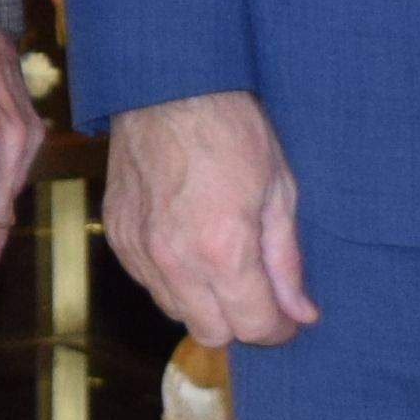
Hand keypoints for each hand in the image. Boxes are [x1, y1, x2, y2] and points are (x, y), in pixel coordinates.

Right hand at [102, 89, 318, 347]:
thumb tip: (302, 313)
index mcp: (223, 252)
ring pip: (175, 312)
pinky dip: (170, 277)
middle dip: (240, 321)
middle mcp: (175, 262)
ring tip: (220, 264)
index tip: (288, 315)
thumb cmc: (232, 130)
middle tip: (257, 292)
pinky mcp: (117, 234)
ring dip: (202, 302)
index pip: (253, 328)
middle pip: (211, 334)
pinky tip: (186, 244)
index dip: (278, 328)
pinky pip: (147, 282)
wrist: (167, 86)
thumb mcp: (279, 190)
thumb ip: (286, 261)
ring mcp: (139, 250)